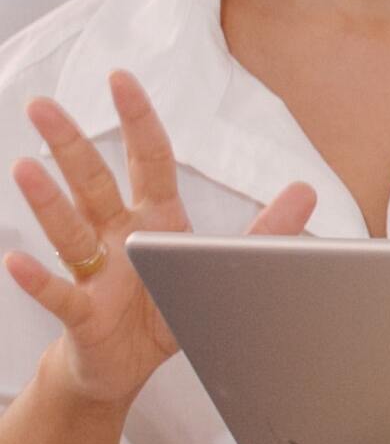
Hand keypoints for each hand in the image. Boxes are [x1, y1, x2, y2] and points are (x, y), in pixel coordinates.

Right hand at [6, 72, 314, 407]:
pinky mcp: (82, 313)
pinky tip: (16, 260)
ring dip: (47, 200)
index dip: (136, 120)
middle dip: (69, 144)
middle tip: (42, 105)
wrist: (126, 365)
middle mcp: (118, 236)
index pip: (147, 160)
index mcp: (154, 219)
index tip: (119, 78)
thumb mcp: (222, 267)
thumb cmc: (168, 307)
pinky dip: (38, 278)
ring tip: (25, 168)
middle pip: (93, 182)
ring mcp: (94, 272)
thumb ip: (265, 231)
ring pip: (69, 229)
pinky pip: (59, 293)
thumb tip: (307, 190)